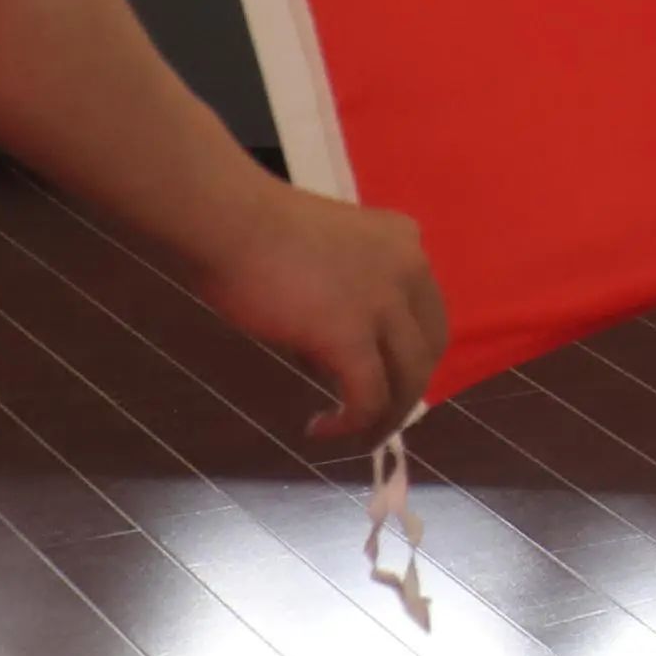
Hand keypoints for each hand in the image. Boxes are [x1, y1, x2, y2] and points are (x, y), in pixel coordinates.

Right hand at [200, 187, 445, 449]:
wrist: (228, 221)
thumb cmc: (252, 230)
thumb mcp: (321, 255)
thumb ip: (341, 294)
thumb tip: (331, 354)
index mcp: (404, 241)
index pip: (425, 309)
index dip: (409, 350)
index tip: (384, 374)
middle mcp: (410, 268)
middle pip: (427, 346)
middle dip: (406, 387)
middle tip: (374, 413)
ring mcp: (385, 303)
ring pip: (408, 377)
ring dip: (385, 415)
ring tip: (358, 435)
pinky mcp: (351, 336)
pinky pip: (369, 395)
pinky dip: (355, 422)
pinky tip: (323, 429)